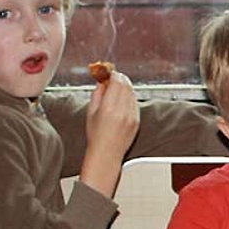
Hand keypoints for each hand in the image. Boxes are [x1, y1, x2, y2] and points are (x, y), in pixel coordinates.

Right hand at [81, 71, 140, 196]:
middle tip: (113, 79)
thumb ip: (98, 94)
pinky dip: (129, 99)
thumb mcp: (91, 112)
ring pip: (132, 93)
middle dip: (120, 79)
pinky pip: (135, 103)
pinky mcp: (137, 121)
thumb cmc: (96, 136)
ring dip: (125, 88)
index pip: (117, 81)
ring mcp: (132, 116)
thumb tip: (102, 81)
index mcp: (109, 108)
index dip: (113, 74)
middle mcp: (122, 111)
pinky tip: (121, 104)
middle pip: (126, 84)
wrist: (106, 154)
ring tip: (115, 92)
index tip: (109, 73)